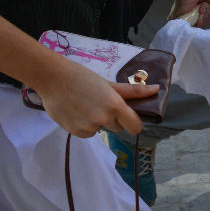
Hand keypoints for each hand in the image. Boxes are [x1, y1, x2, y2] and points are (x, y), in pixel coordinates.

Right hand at [31, 58, 155, 136]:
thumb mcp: (109, 83)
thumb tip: (156, 90)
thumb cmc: (83, 77)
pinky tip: (77, 111)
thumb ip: (133, 91)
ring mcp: (89, 127)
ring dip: (98, 121)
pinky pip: (88, 133)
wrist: (53, 79)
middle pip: (118, 127)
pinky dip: (85, 125)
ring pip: (101, 129)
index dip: (134, 123)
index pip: (135, 127)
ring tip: (85, 105)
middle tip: (101, 103)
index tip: (128, 117)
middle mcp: (103, 119)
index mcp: (115, 106)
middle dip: (114, 118)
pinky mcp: (75, 132)